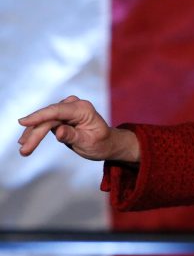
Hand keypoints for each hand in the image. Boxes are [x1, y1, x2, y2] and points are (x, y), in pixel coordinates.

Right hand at [17, 96, 139, 162]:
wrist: (107, 143)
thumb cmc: (101, 143)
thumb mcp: (89, 142)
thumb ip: (73, 136)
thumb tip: (58, 131)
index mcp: (83, 109)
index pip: (57, 111)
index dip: (39, 116)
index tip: (23, 122)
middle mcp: (73, 105)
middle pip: (48, 118)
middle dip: (34, 134)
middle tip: (24, 150)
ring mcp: (66, 109)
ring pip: (43, 121)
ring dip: (32, 135)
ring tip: (23, 150)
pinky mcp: (60, 117)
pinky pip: (44, 123)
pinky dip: (36, 133)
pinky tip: (26, 141)